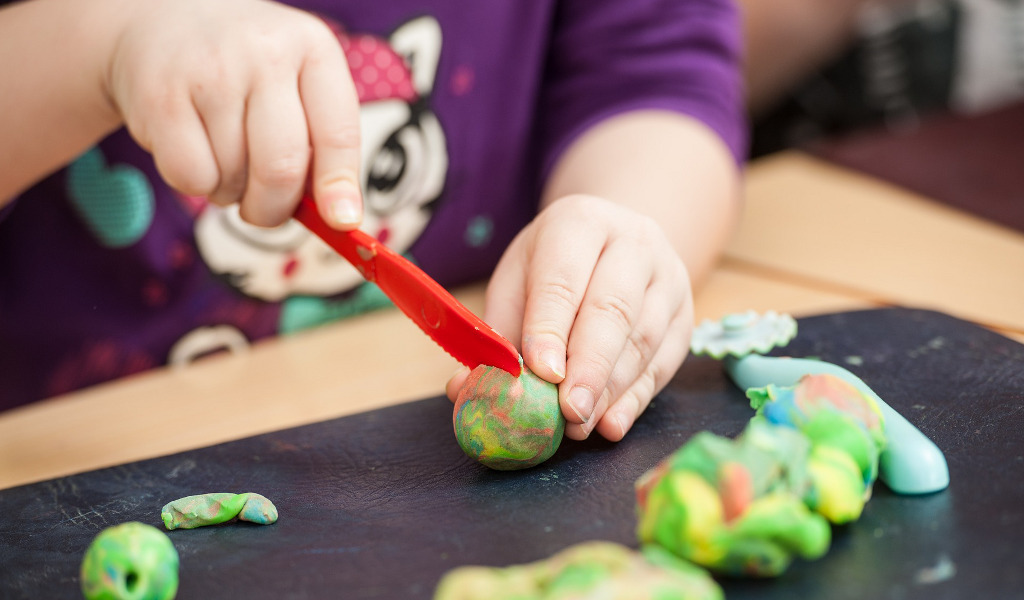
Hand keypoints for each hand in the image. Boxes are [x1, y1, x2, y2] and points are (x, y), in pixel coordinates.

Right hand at [104, 0, 361, 227]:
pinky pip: (191, 177)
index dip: (339, 185)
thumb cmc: (248, 70)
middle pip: (282, 168)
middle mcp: (266, 53)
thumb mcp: (297, 86)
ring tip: (224, 158)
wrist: (166, 19)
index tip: (342, 221)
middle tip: (265, 210)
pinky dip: (196, 184)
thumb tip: (339, 219)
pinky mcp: (162, 96)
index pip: (338, 133)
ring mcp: (211, 71)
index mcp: (313, 50)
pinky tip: (195, 152)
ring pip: (234, 178)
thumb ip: (323, 145)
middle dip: (275, 208)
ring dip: (231, 192)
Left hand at [447, 195, 694, 440]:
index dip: (551, 328)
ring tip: (580, 425)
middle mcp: (633, 242)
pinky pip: (664, 363)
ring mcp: (668, 278)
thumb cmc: (555, 267)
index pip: (564, 279)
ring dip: (610, 390)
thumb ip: (496, 333)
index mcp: (579, 223)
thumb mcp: (518, 281)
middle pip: (613, 309)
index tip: (541, 372)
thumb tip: (463, 389)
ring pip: (643, 339)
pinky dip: (636, 399)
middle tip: (567, 411)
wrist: (617, 242)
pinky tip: (611, 423)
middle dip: (589, 366)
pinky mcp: (685, 316)